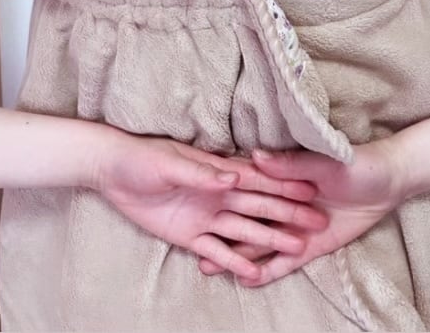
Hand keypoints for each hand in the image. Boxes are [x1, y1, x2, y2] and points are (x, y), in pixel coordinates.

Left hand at [97, 134, 328, 280]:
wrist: (110, 170)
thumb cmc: (140, 157)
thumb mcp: (168, 162)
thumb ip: (199, 171)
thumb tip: (232, 176)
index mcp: (215, 171)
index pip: (257, 180)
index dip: (285, 185)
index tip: (314, 192)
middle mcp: (216, 195)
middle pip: (259, 207)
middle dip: (288, 215)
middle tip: (319, 225)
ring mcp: (204, 216)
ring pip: (243, 231)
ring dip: (268, 240)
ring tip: (297, 250)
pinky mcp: (189, 235)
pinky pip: (216, 250)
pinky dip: (233, 261)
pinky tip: (253, 272)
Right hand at [197, 143, 406, 285]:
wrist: (390, 181)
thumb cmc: (355, 162)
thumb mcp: (322, 161)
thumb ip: (290, 163)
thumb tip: (256, 158)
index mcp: (277, 180)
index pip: (240, 190)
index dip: (214, 198)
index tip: (188, 204)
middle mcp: (278, 206)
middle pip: (240, 222)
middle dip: (215, 236)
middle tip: (192, 248)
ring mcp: (292, 228)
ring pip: (257, 245)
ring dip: (234, 257)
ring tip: (207, 267)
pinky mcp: (310, 246)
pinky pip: (284, 263)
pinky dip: (267, 270)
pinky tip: (247, 279)